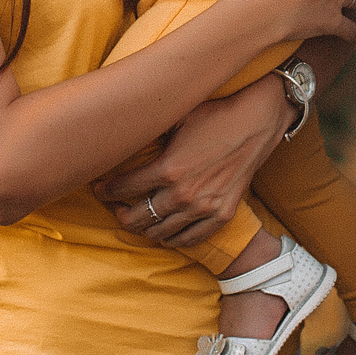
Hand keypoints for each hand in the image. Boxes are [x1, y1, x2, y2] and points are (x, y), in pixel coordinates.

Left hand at [93, 75, 293, 248]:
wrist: (257, 122)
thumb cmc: (215, 115)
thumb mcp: (176, 118)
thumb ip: (149, 132)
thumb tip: (121, 131)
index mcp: (167, 169)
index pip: (123, 188)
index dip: (105, 190)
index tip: (98, 189)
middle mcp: (183, 194)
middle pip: (137, 218)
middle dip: (120, 214)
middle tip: (116, 209)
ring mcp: (203, 208)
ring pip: (160, 233)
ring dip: (144, 228)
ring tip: (138, 220)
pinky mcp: (221, 215)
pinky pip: (190, 239)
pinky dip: (173, 239)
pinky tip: (165, 232)